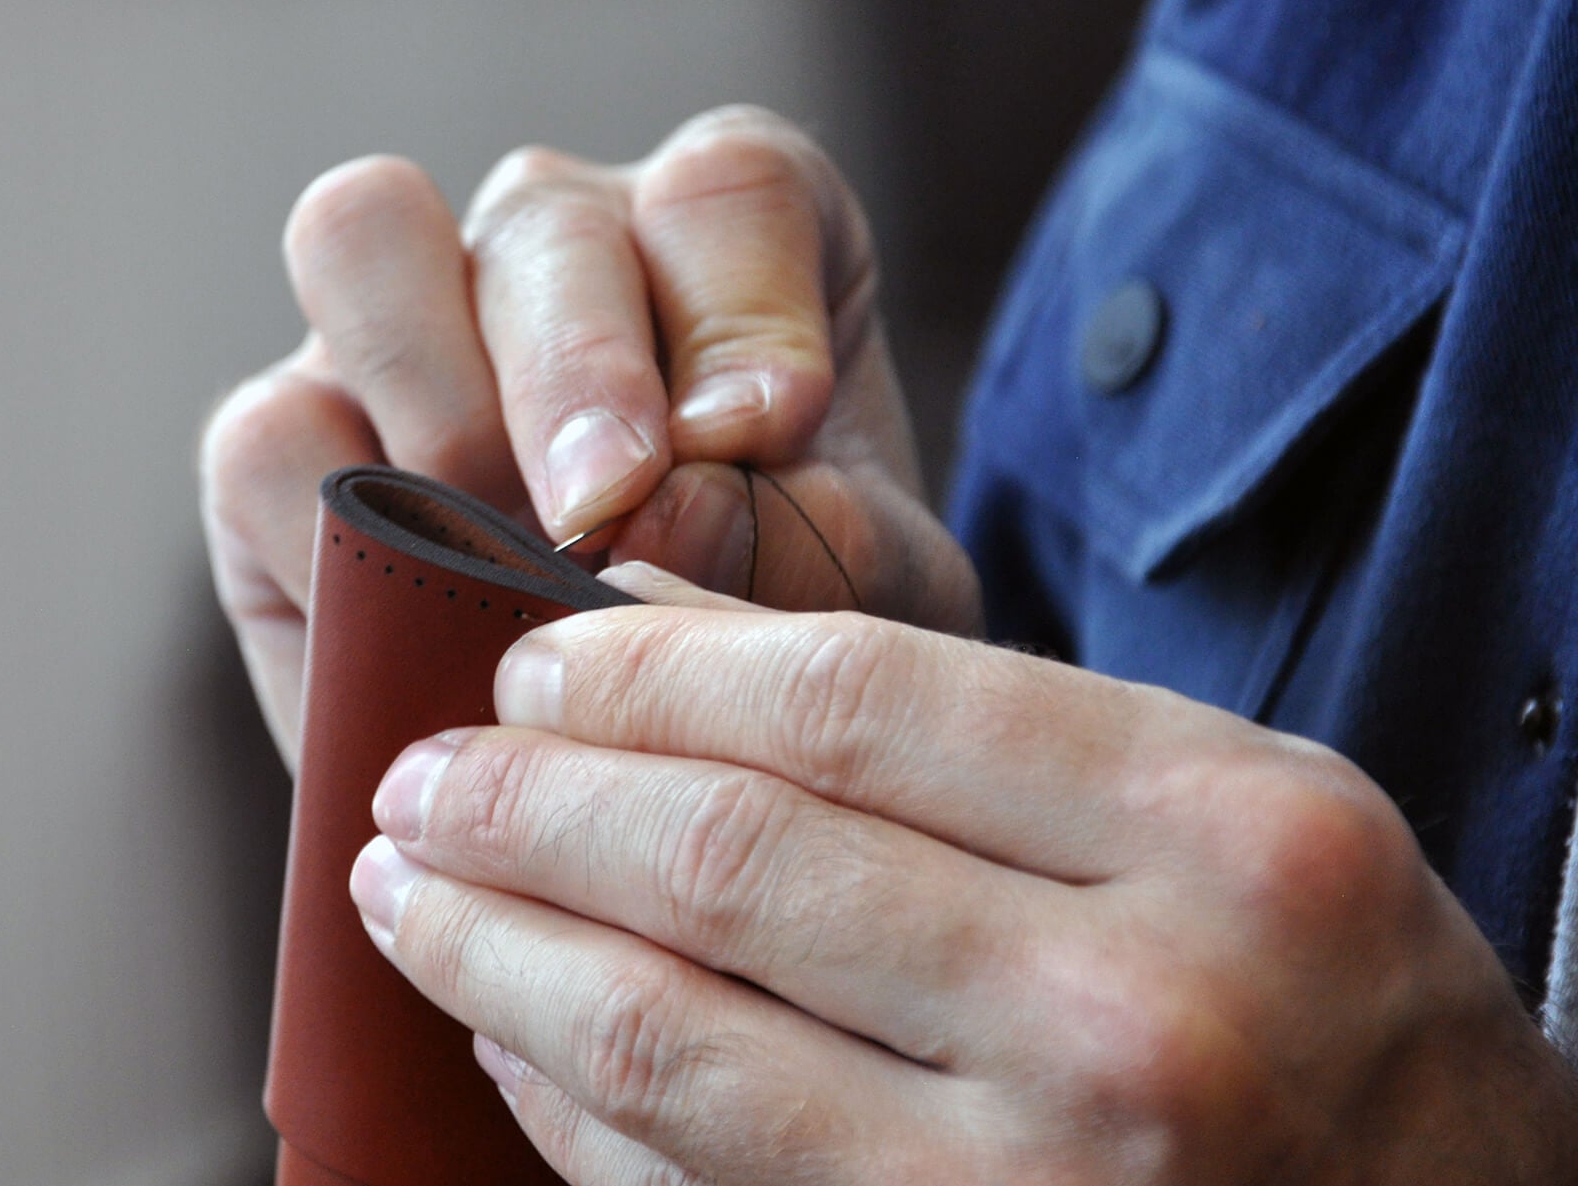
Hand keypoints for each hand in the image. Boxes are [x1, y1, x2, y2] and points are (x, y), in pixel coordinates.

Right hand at [199, 108, 979, 763]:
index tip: (764, 435)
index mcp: (724, 236)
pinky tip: (419, 642)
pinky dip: (330, 542)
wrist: (666, 738)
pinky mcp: (282, 438)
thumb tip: (669, 516)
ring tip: (502, 568)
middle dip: (575, 369)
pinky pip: (266, 437)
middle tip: (610, 510)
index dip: (740, 309)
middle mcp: (559, 240)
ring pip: (359, 241)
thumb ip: (819, 548)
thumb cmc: (795, 620)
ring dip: (436, 407)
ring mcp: (405, 321)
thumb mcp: (865, 596)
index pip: (726, 195)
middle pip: (538, 216)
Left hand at [352, 573, 1577, 1182]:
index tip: (537, 660)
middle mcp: (1138, 1021)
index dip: (649, 672)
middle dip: (528, 803)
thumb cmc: (1331, 1001)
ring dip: (496, 951)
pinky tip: (506, 1037)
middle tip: (426, 771)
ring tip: (407, 886)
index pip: (849, 702)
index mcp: (1222, 835)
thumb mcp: (1218, 808)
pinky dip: (564, 1105)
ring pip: (673, 1040)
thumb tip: (662, 632)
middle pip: (730, 860)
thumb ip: (965, 724)